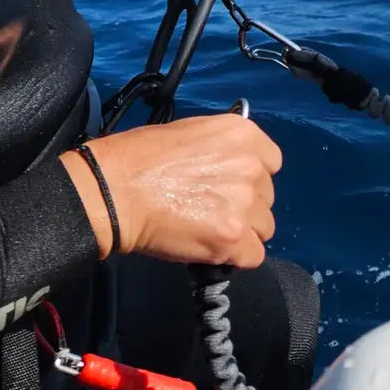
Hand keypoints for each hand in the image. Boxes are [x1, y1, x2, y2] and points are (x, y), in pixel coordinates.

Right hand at [60, 115, 281, 267]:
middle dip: (245, 206)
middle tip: (211, 209)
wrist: (117, 189)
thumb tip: (229, 168)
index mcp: (243, 134)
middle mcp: (252, 165)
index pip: (272, 163)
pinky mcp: (233, 236)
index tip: (231, 185)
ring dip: (242, 233)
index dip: (252, 177)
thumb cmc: (142, 157)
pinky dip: (234, 257)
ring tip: (209, 230)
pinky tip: (211, 249)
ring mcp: (245, 202)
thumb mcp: (191, 133)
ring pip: (263, 228)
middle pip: (267, 197)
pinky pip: (253, 256)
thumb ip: (222, 150)